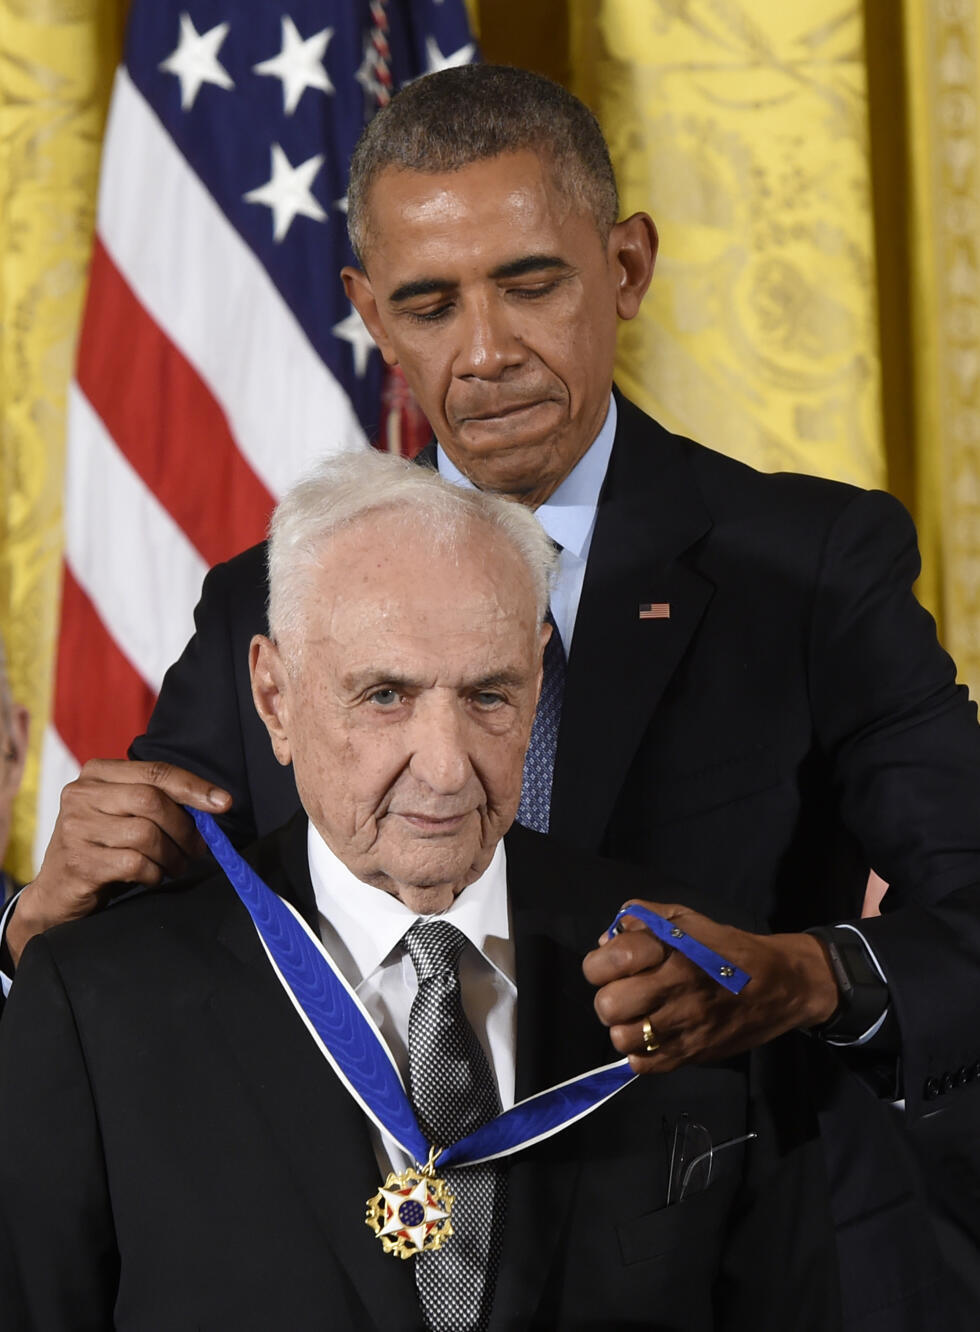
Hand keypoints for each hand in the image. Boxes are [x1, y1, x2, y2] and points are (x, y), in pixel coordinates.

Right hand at [6, 759, 230, 967]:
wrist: (56, 894)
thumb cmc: (102, 848)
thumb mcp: (123, 814)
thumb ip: (156, 801)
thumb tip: (214, 804)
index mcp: (96, 774)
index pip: (155, 771)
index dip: (194, 786)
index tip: (224, 802)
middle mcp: (80, 794)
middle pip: (152, 801)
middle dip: (185, 827)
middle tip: (197, 848)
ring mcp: (75, 827)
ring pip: (146, 834)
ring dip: (172, 855)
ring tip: (176, 866)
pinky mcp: (79, 861)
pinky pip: (135, 863)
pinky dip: (154, 873)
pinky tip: (153, 877)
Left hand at [582, 899, 839, 1071]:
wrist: (781, 985)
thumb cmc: (729, 949)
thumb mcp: (689, 920)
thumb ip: (644, 919)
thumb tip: (606, 938)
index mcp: (672, 953)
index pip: (607, 962)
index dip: (600, 963)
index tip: (614, 964)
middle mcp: (675, 991)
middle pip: (608, 1005)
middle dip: (608, 996)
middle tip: (625, 993)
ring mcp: (684, 1027)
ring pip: (621, 1038)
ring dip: (623, 1027)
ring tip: (639, 1017)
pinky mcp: (693, 1055)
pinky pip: (643, 1066)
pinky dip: (641, 1053)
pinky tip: (654, 1037)